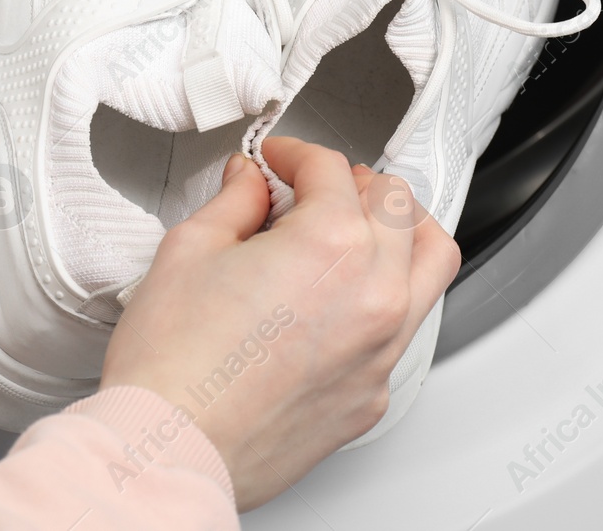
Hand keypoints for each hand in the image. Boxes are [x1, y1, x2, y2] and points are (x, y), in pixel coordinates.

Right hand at [100, 136, 460, 509]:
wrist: (172, 447)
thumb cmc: (173, 365)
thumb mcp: (190, 250)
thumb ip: (233, 202)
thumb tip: (249, 183)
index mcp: (331, 245)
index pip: (331, 169)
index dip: (295, 154)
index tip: (277, 162)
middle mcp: (373, 293)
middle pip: (394, 203)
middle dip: (353, 182)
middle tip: (314, 188)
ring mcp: (382, 348)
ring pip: (431, 261)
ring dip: (398, 230)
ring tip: (362, 227)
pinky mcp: (374, 393)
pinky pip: (406, 327)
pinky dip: (385, 298)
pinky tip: (343, 300)